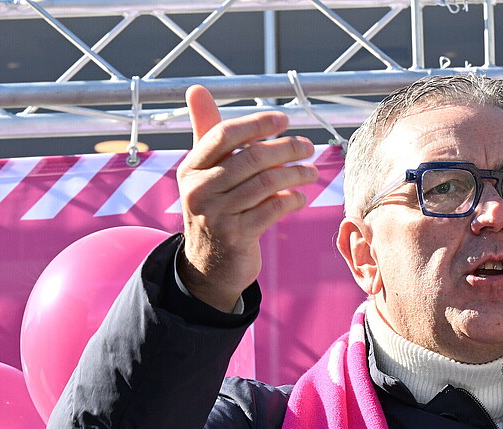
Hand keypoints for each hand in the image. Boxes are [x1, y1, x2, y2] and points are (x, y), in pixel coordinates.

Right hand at [176, 85, 317, 311]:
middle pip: (252, 158)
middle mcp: (199, 190)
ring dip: (296, 173)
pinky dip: (292, 199)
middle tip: (308, 147)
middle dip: (287, 148)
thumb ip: (205, 131)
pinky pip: (273, 209)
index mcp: (191, 167)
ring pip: (267, 183)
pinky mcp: (236, 237)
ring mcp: (216, 215)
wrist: (207, 266)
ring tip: (311, 172)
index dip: (257, 123)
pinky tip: (300, 197)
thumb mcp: (204, 171)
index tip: (285, 120)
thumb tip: (196, 88)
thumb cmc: (213, 207)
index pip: (225, 135)